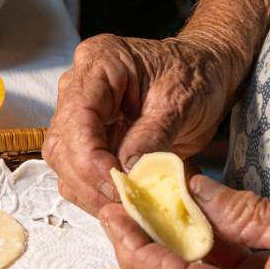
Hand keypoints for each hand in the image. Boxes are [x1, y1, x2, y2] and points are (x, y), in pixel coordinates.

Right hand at [44, 35, 234, 215]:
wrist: (207, 73)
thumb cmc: (195, 74)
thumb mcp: (180, 101)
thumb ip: (152, 135)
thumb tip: (127, 172)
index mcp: (98, 63)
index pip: (77, 120)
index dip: (91, 160)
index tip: (120, 186)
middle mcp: (79, 87)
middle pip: (62, 146)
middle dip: (89, 182)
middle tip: (125, 203)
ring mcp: (81, 114)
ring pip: (65, 165)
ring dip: (91, 192)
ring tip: (127, 206)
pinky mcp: (91, 138)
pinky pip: (80, 172)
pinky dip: (98, 192)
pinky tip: (124, 201)